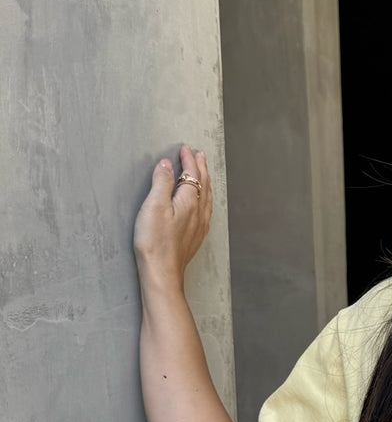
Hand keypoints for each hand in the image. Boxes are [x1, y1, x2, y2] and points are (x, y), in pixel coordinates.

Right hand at [134, 145, 212, 288]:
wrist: (162, 272)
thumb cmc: (155, 241)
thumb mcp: (153, 206)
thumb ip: (161, 183)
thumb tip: (166, 165)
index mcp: (189, 202)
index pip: (192, 174)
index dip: (188, 160)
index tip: (185, 149)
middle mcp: (199, 213)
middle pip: (203, 184)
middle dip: (201, 167)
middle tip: (200, 155)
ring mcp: (199, 226)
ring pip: (207, 197)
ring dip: (205, 182)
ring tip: (204, 174)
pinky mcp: (195, 237)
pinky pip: (206, 210)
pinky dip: (206, 198)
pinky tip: (204, 204)